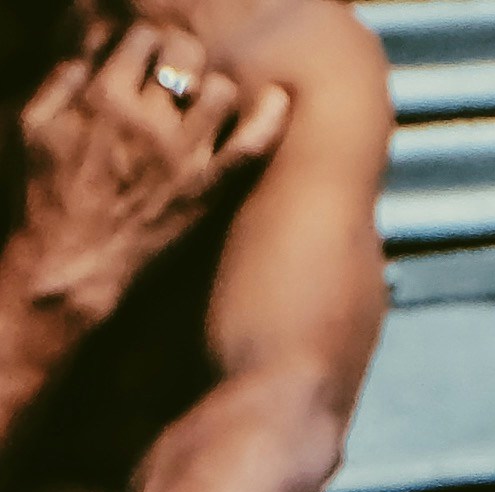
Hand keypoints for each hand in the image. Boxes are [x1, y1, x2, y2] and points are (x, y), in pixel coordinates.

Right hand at [8, 16, 285, 332]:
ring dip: (214, 91)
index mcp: (100, 98)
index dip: (147, 42)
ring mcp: (182, 155)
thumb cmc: (42, 193)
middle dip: (182, 58)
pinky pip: (252, 145)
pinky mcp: (207, 188)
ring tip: (202, 107)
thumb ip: (62, 79)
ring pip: (222, 91)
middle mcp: (146, 120)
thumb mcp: (30, 124)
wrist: (69, 263)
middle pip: (186, 56)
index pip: (143, 37)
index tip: (146, 58)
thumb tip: (93, 51)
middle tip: (177, 78)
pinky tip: (276, 100)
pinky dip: (270, 117)